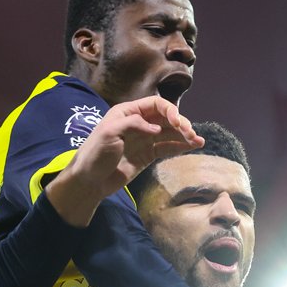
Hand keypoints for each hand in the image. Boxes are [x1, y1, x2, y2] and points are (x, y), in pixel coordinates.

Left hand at [45, 96, 203, 226]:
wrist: (89, 181)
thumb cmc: (95, 154)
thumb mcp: (109, 133)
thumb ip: (133, 125)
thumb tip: (156, 129)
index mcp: (127, 112)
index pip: (155, 104)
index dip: (169, 110)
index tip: (177, 122)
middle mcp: (138, 123)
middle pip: (165, 118)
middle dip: (180, 123)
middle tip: (190, 133)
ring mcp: (144, 140)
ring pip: (169, 133)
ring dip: (184, 135)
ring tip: (197, 141)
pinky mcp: (147, 155)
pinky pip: (167, 148)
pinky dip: (180, 146)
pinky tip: (192, 146)